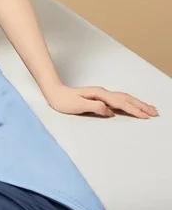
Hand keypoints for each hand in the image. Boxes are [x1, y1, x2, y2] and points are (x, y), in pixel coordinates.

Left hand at [45, 84, 159, 118]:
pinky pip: (119, 100)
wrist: (54, 92)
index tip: (146, 116)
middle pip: (127, 99)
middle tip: (155, 113)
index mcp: (99, 95)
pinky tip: (132, 107)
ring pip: (125, 98)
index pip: (120, 103)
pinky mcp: (100, 98)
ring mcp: (102, 94)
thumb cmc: (63, 101)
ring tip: (150, 110)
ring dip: (138, 104)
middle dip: (142, 106)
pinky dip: (129, 103)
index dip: (134, 110)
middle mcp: (103, 93)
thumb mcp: (77, 106)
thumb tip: (109, 111)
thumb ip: (94, 107)